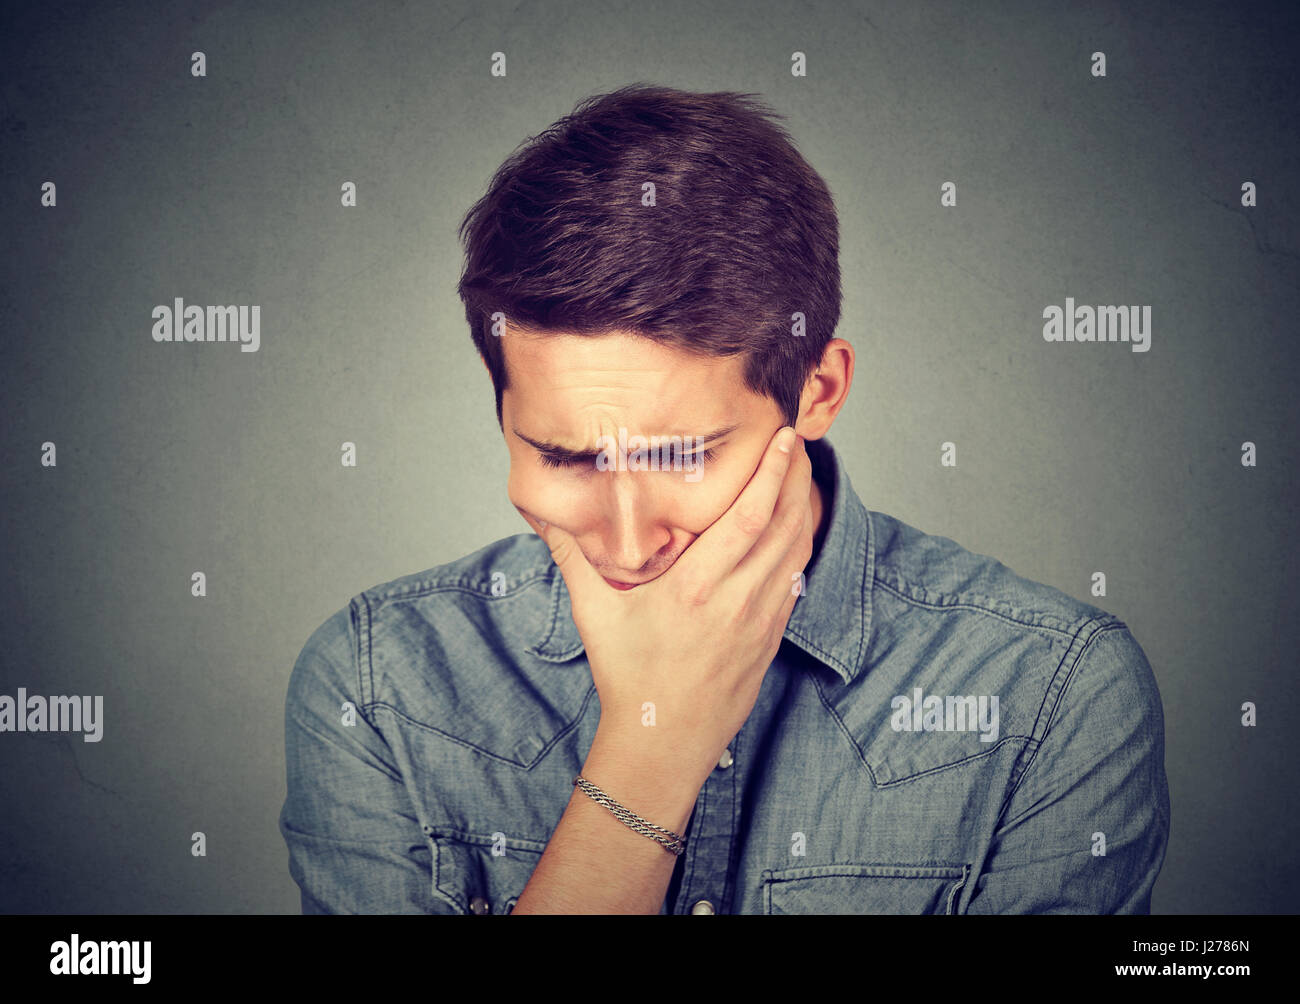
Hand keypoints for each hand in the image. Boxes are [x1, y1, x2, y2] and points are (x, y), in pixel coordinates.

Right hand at [538, 426, 814, 785]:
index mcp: (696, 587)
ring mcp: (760, 621)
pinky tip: (794, 528)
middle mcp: (737, 600)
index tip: (782, 439)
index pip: (749, 516)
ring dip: (804, 508)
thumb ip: (573, 555)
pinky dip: (800, 546)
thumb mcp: (595, 612)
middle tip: (798, 441)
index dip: (772, 473)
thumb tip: (545, 512)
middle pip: (785, 524)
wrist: (663, 742)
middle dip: (798, 477)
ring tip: (801, 474)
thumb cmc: (628, 677)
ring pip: (797, 551)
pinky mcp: (770, 638)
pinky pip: (795, 581)